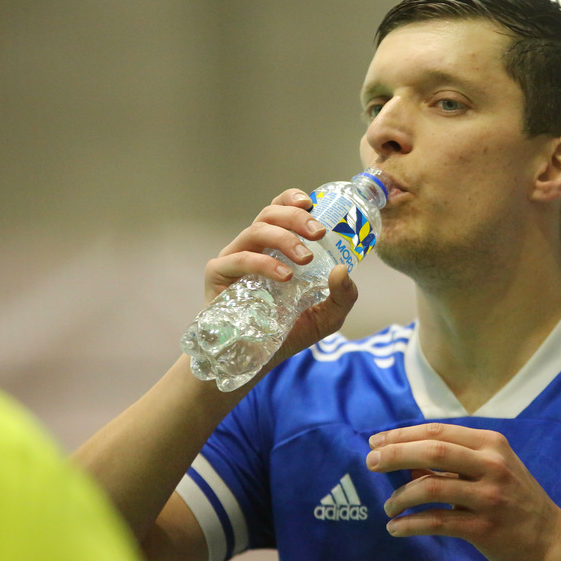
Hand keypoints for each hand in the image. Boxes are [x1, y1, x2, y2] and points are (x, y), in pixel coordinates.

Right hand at [202, 188, 358, 366]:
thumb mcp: (327, 316)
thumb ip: (343, 296)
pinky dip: (263, 263)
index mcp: (275, 248)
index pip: (279, 209)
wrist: (255, 361)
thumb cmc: (288, 331)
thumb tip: (342, 270)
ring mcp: (234, 259)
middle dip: (296, 217)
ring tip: (305, 257)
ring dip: (284, 238)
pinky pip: (239, 259)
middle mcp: (253, 247)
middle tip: (319, 233)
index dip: (292, 199)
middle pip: (269, 214)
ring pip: (256, 231)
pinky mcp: (218, 275)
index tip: (312, 203)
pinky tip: (284, 276)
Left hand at [365, 422, 560, 560]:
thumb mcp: (491, 467)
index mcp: (490, 443)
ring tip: (388, 507)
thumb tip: (404, 461)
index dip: (402, 435)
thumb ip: (453, 460)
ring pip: (430, 488)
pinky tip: (396, 528)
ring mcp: (488, 497)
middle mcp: (491, 465)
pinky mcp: (484, 528)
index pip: (437, 431)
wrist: (549, 537)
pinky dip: (410, 525)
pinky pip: (436, 522)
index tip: (376, 441)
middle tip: (370, 463)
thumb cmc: (512, 496)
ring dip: (400, 497)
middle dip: (395, 455)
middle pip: (431, 452)